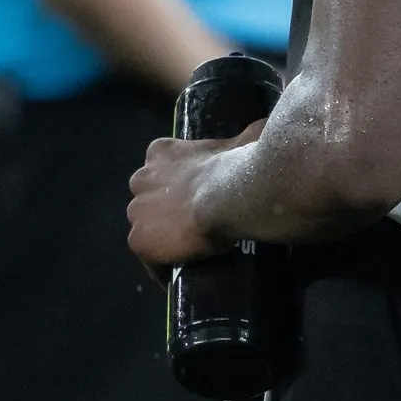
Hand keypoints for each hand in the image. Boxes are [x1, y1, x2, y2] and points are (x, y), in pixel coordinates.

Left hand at [128, 130, 251, 267]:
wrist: (229, 196)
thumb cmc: (236, 167)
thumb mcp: (243, 142)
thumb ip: (247, 136)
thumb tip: (264, 127)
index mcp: (160, 152)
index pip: (160, 170)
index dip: (175, 185)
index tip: (194, 198)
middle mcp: (140, 179)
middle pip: (147, 199)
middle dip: (163, 210)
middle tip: (192, 225)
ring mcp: (136, 211)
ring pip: (146, 228)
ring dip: (162, 238)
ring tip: (188, 252)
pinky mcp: (139, 240)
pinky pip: (149, 258)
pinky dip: (162, 266)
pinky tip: (179, 273)